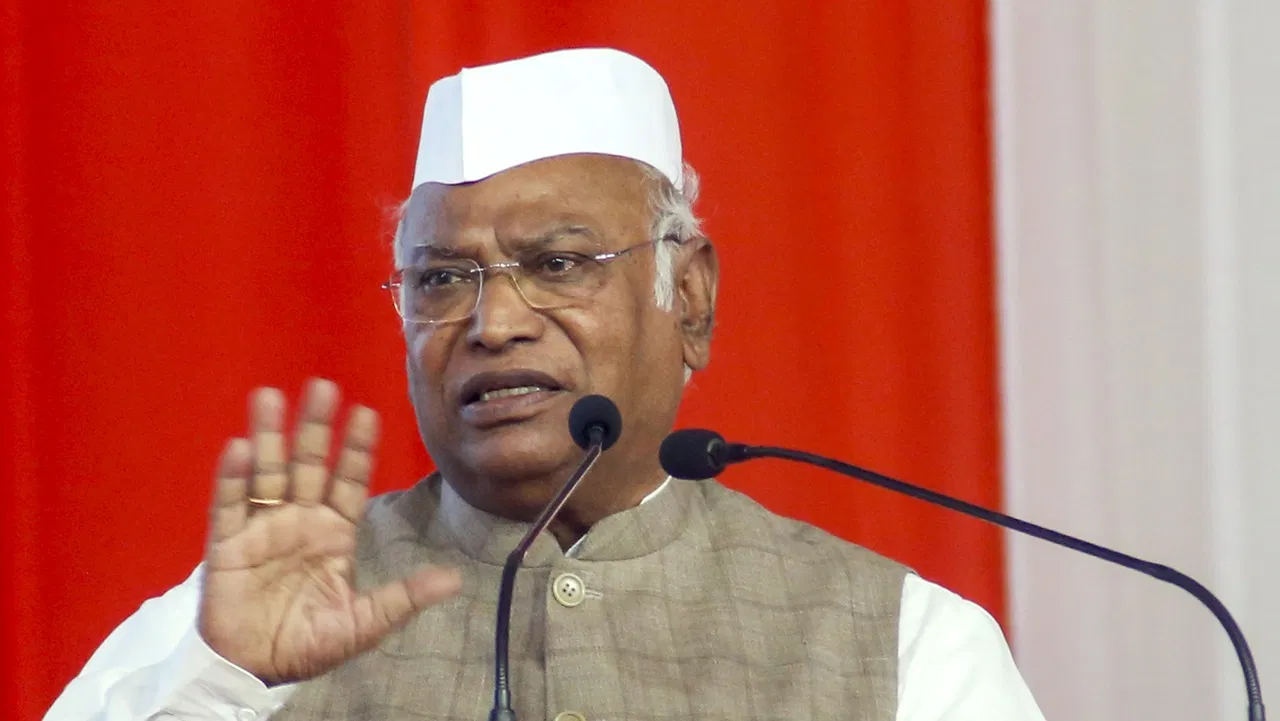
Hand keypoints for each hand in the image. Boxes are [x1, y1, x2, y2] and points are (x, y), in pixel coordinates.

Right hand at [198, 378, 460, 684]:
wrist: (257, 671)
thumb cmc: (311, 643)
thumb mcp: (364, 623)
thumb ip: (403, 597)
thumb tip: (453, 580)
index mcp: (334, 533)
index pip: (349, 481)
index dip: (356, 448)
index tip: (366, 412)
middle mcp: (299, 521)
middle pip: (308, 465)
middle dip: (315, 428)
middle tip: (322, 385)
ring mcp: (262, 528)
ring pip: (266, 473)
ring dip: (269, 437)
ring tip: (270, 397)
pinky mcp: (226, 546)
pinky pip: (228, 506)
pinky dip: (233, 478)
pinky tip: (240, 448)